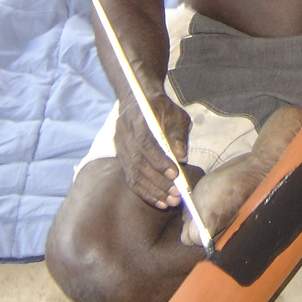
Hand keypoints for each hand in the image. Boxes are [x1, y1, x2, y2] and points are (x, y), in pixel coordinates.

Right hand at [113, 92, 189, 209]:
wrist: (138, 99)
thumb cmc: (162, 108)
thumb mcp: (176, 115)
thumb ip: (178, 134)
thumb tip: (181, 156)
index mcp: (138, 118)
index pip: (146, 143)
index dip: (159, 160)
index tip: (175, 174)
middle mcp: (124, 133)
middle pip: (139, 162)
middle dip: (158, 181)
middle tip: (176, 195)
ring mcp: (120, 146)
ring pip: (133, 173)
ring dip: (153, 190)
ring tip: (170, 202)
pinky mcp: (120, 157)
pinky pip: (131, 178)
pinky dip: (145, 191)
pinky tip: (159, 201)